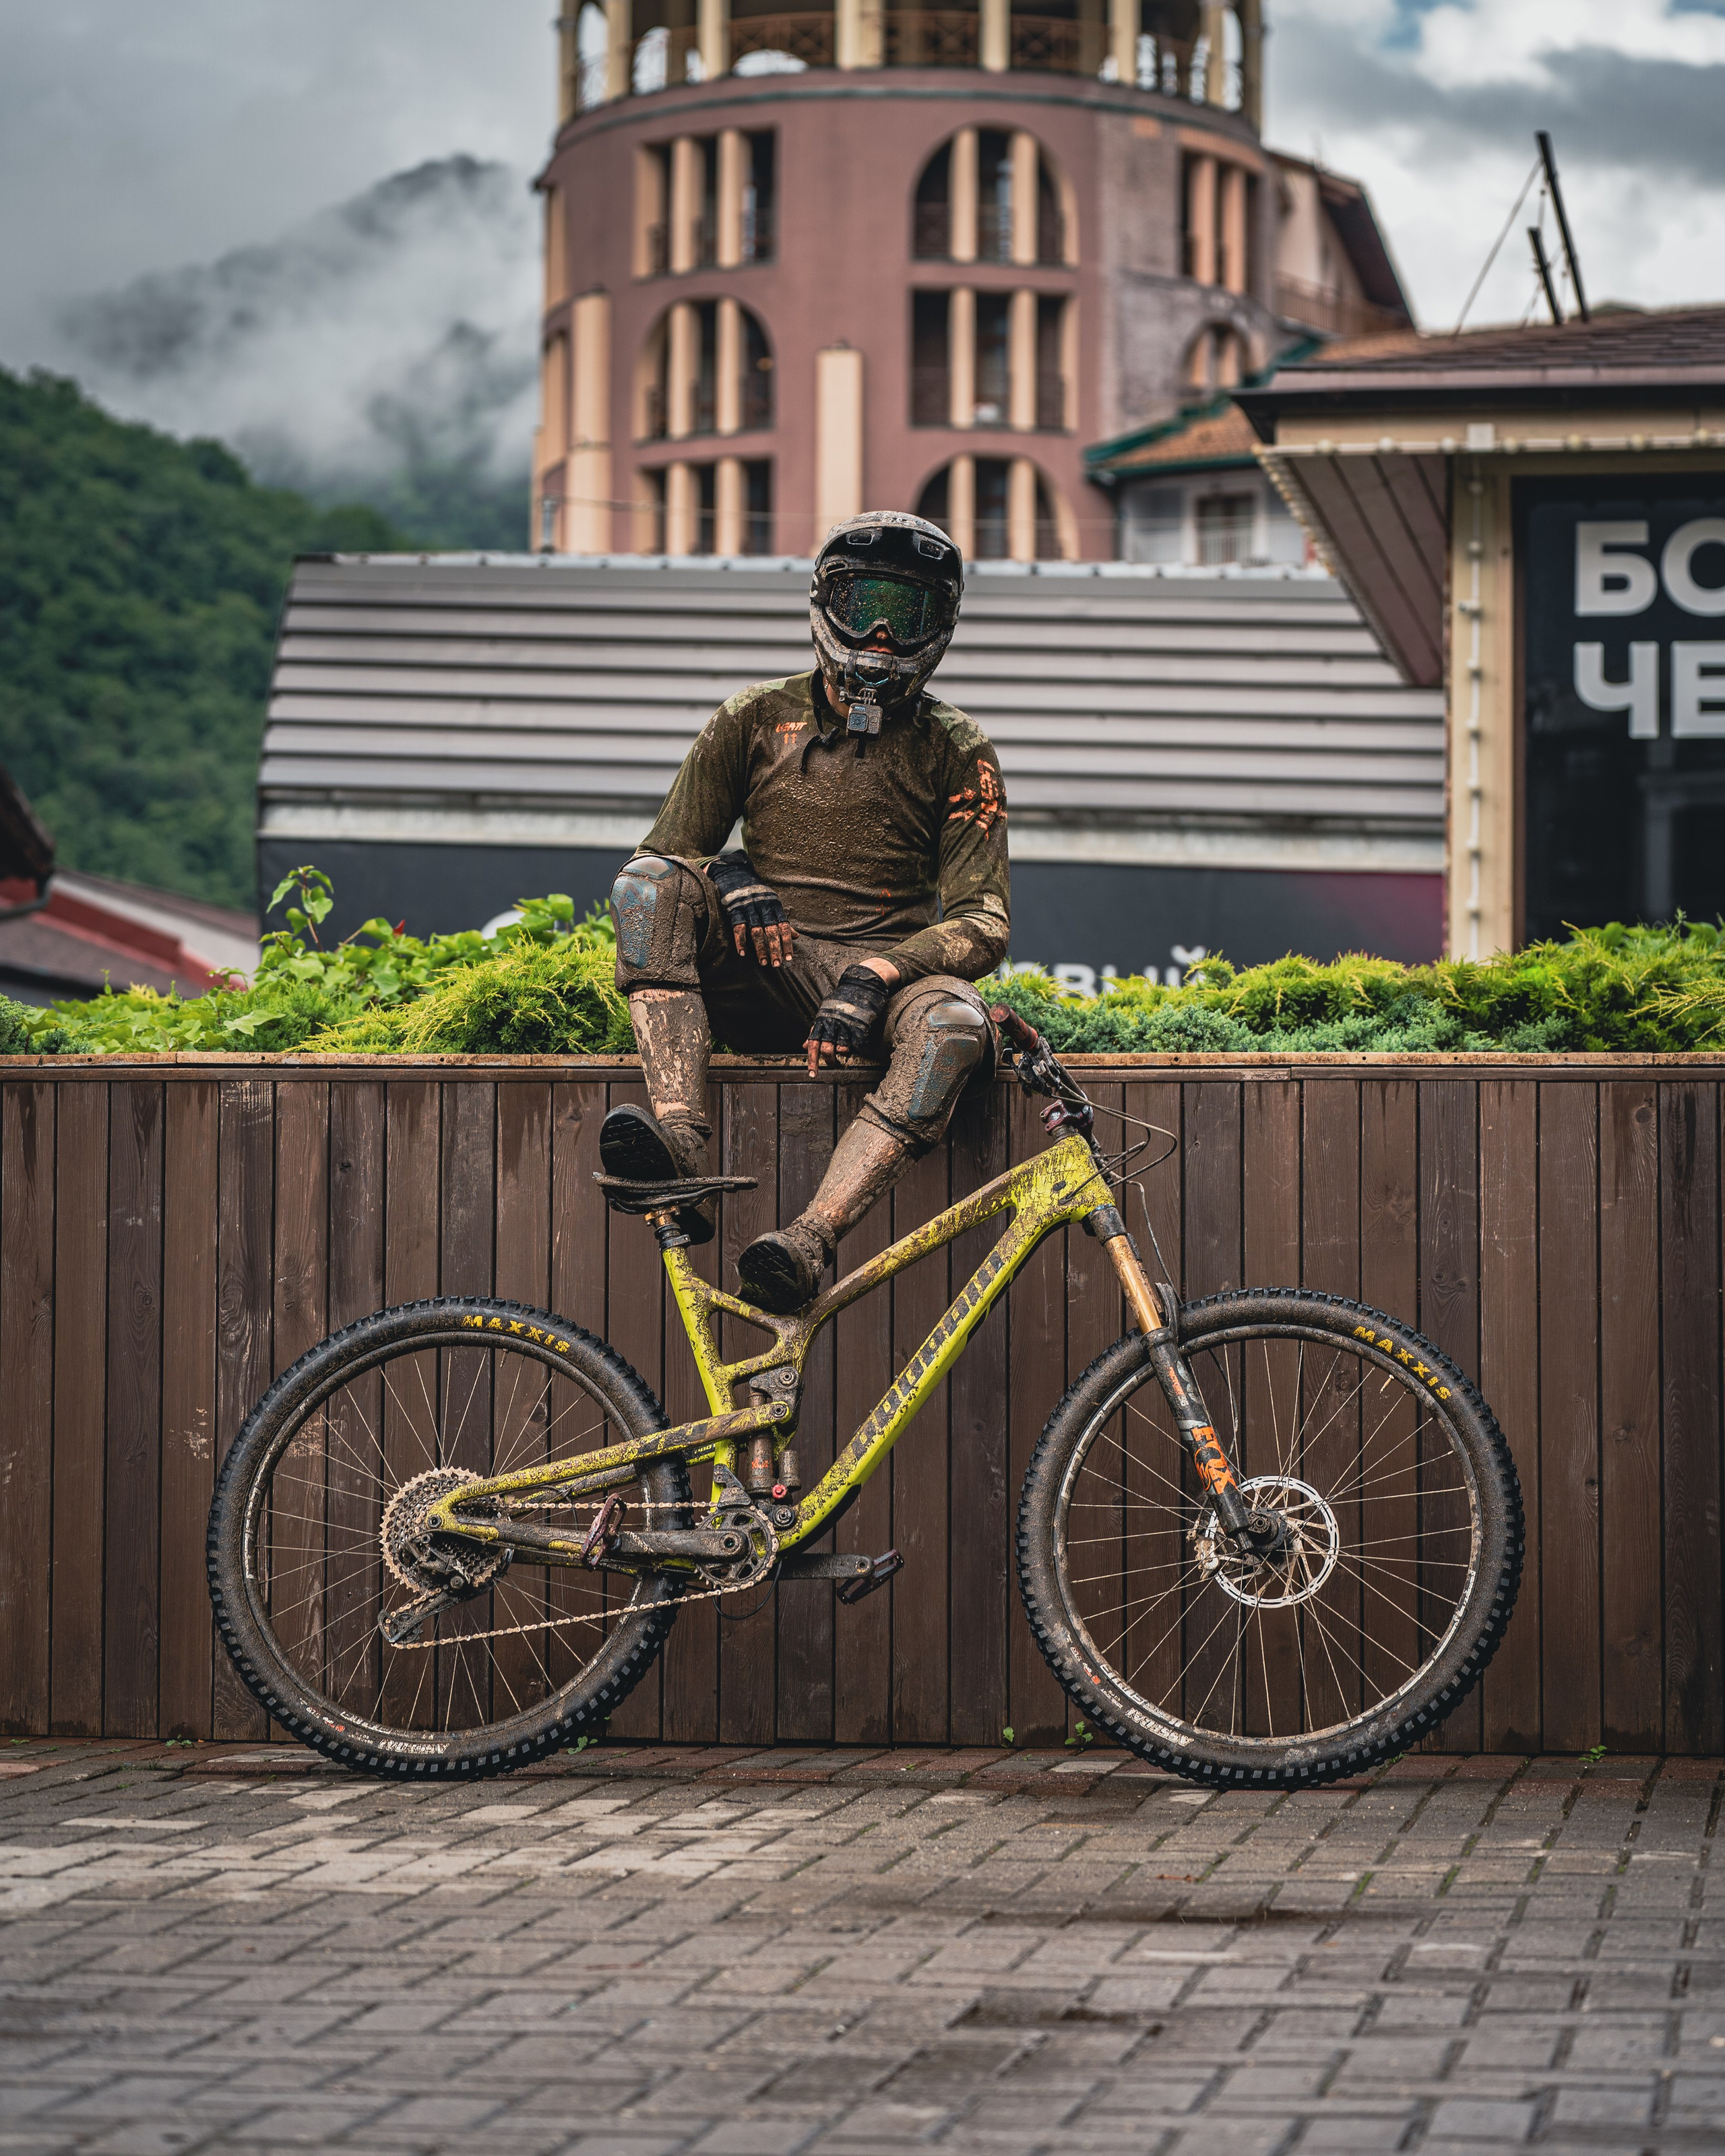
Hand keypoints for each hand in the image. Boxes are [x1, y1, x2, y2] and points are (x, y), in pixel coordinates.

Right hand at [707, 851, 792, 966]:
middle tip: (777, 964)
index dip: (787, 943)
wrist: (735, 873)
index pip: (783, 927)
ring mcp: (748, 908)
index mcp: (774, 906)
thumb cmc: (756, 892)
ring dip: (760, 949)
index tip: (789, 958)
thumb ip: (781, 920)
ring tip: (764, 962)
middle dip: (775, 949)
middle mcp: (763, 907)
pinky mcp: (735, 909)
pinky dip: (740, 940)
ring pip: (756, 931)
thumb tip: (795, 936)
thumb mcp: (771, 903)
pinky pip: (738, 927)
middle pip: (771, 931)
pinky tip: (743, 952)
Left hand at [805, 963, 893, 1074]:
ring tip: (848, 1048)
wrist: (863, 983)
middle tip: (834, 1064)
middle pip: (826, 1050)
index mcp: (821, 1020)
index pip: (813, 1044)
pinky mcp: (861, 1025)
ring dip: (845, 1054)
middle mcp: (832, 1023)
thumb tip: (804, 1045)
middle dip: (830, 1061)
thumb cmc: (843, 999)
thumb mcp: (825, 1012)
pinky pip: (859, 1044)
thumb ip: (816, 1029)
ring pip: (843, 1049)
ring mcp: (847, 1024)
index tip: (813, 1074)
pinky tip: (861, 1042)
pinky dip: (860, 1047)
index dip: (812, 1060)